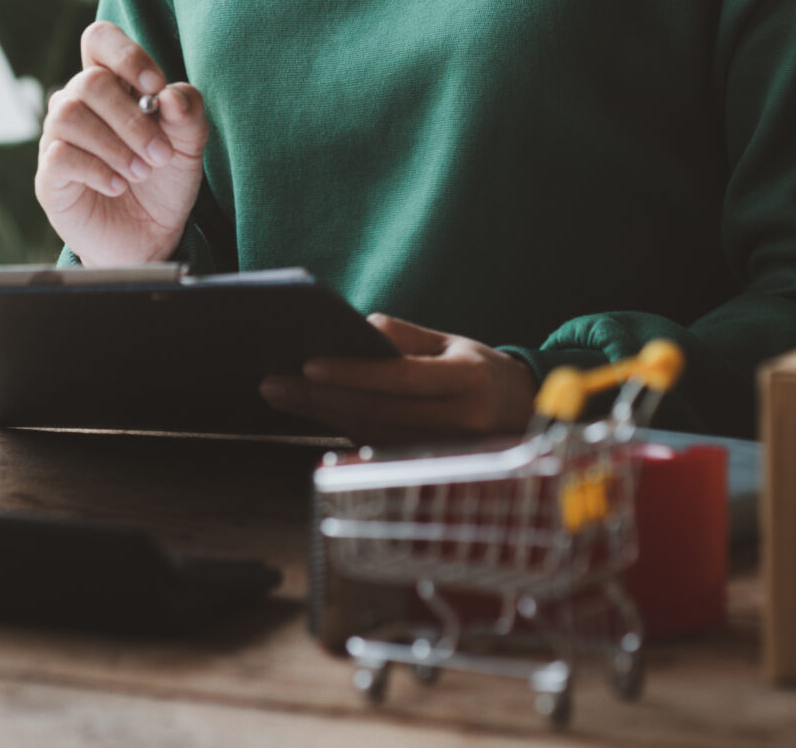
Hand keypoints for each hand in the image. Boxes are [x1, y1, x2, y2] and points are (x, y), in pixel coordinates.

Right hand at [35, 21, 210, 266]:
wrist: (149, 238)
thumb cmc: (164, 181)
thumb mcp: (189, 145)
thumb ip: (187, 113)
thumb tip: (170, 96)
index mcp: (112, 84)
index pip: (99, 39)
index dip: (125, 54)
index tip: (154, 87)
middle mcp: (78, 103)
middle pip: (89, 81)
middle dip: (132, 119)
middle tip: (160, 154)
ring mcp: (58, 137)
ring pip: (69, 115)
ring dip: (114, 145)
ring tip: (140, 172)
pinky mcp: (49, 174)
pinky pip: (59, 155)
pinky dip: (96, 169)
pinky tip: (118, 186)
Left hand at [259, 315, 538, 441]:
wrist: (524, 415)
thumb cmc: (479, 368)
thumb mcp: (452, 342)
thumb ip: (405, 336)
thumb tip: (354, 328)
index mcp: (467, 378)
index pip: (400, 377)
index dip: (352, 373)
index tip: (307, 365)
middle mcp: (459, 419)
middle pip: (376, 411)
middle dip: (318, 399)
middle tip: (271, 385)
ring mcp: (445, 450)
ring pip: (371, 433)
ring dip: (320, 416)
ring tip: (281, 396)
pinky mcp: (429, 466)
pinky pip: (377, 446)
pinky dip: (340, 429)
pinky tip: (310, 413)